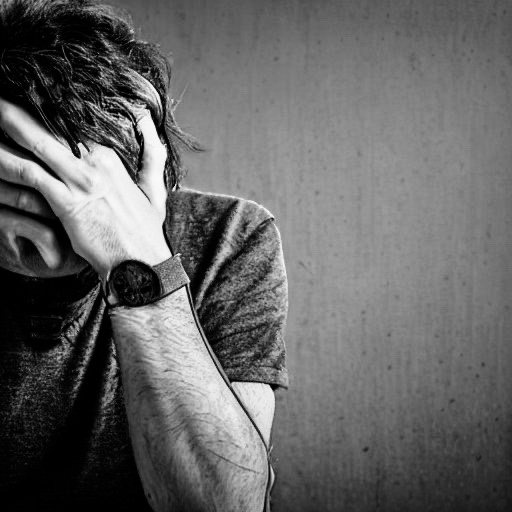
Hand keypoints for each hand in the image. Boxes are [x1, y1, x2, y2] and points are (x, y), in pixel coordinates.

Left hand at [0, 97, 170, 278]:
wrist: (141, 264)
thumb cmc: (146, 231)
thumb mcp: (154, 189)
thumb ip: (151, 154)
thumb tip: (148, 122)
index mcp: (111, 158)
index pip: (74, 123)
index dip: (48, 111)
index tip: (30, 101)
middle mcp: (95, 163)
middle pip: (51, 126)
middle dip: (21, 109)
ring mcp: (80, 181)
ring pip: (36, 143)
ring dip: (6, 125)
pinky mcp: (67, 203)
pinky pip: (29, 174)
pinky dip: (6, 162)